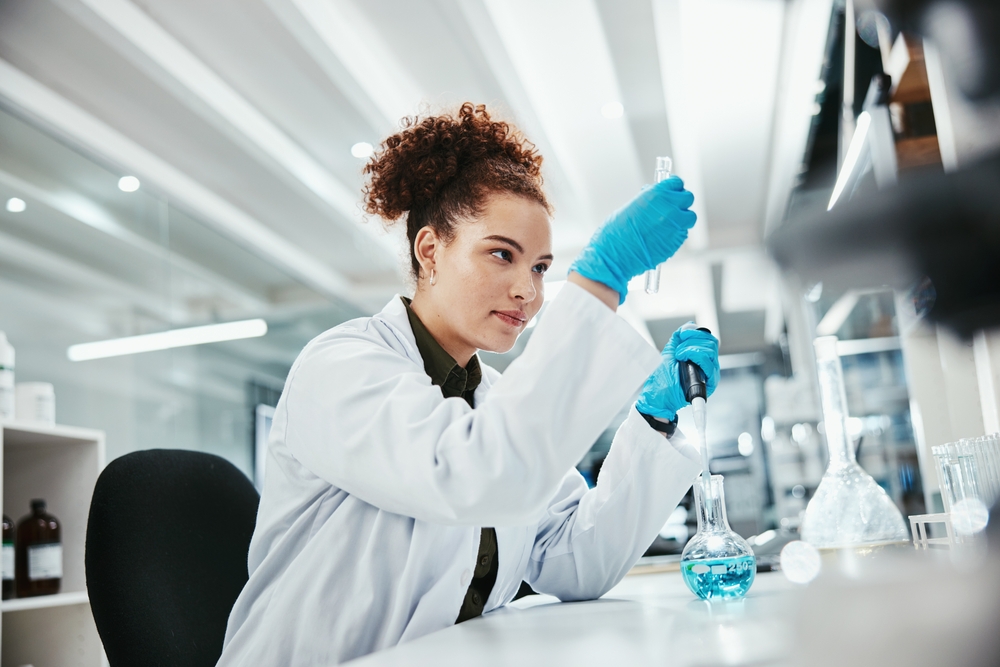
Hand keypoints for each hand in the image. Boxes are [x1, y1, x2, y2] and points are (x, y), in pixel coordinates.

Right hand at [568, 177, 695, 303]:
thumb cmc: (616, 232)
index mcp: (656, 194)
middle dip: (681, 202)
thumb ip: (649, 200)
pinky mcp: (676, 242)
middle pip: (688, 198)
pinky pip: (683, 233)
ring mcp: (675, 226)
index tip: (672, 191)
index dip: (674, 188)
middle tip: (672, 207)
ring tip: (668, 224)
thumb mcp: (632, 206)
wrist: (614, 255)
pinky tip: (662, 237)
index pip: (677, 183)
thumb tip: (658, 198)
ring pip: (690, 217)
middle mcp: (669, 208)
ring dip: (682, 219)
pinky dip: (676, 234)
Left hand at [635, 325, 719, 421]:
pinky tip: (683, 360)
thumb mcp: (669, 352)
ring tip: (679, 357)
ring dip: (690, 349)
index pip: (709, 338)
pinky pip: (709, 363)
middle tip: (678, 351)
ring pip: (711, 350)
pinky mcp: (710, 383)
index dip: (696, 332)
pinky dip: (695, 356)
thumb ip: (680, 337)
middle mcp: (708, 365)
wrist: (657, 396)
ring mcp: (710, 374)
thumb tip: (690, 324)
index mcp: (701, 358)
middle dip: (691, 340)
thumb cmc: (662, 378)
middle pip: (712, 342)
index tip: (681, 335)